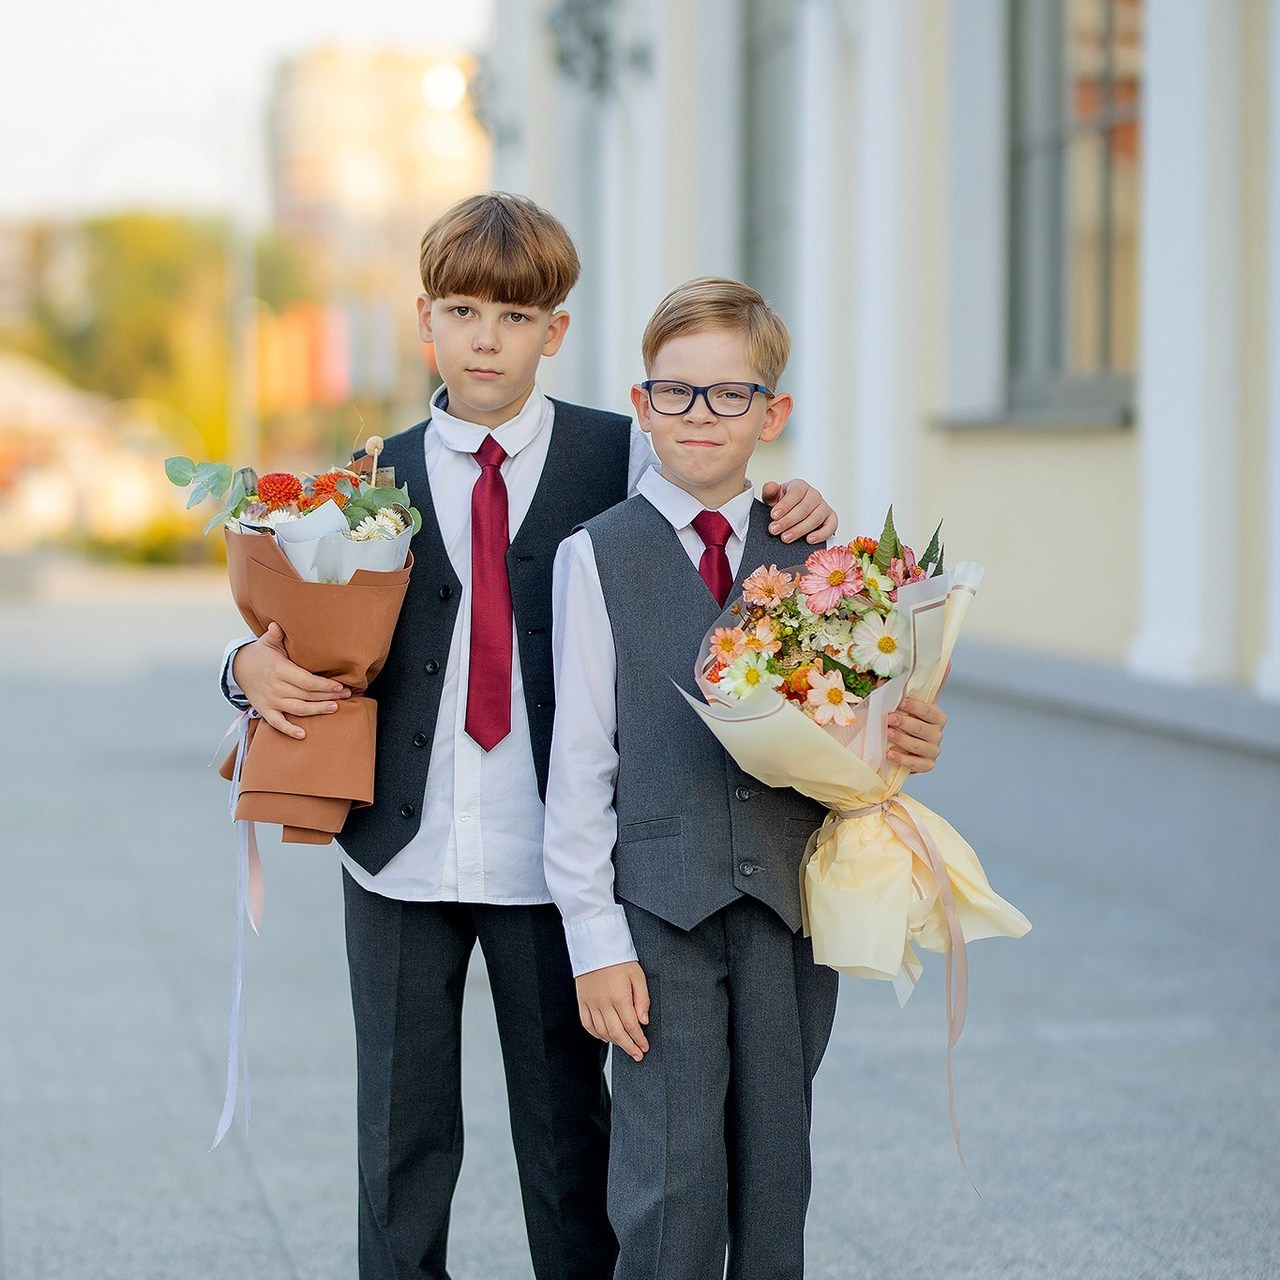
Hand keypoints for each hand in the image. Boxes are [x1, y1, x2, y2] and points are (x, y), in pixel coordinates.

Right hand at [231, 622, 349, 739]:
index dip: (324, 685)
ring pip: (297, 709)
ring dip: (317, 710)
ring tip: (334, 708)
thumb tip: (276, 625)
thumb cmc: (260, 653)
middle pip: (306, 695)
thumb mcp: (267, 642)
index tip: (339, 686)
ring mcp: (270, 701)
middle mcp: (276, 687)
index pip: (306, 681)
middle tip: (346, 695)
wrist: (239, 668)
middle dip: (328, 696)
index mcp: (280, 670)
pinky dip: (289, 730)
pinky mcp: (265, 710)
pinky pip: (277, 723)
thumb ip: (275, 635)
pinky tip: (303, 734)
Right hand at [575, 962, 650, 1061]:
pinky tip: (605, 1037)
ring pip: (602, 1031)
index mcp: (619, 996)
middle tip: (637, 1054)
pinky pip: (587, 1024)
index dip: (639, 1040)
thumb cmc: (619, 959)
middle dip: (628, 1047)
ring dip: (614, 1042)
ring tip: (625, 1045)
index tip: (644, 1047)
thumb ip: (642, 999)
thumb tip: (644, 1021)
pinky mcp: (582, 1001)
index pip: (631, 1026)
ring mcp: (590, 1003)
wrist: (596, 944)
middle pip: (616, 1033)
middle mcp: (603, 1002)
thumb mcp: (638, 975)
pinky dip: (597, 1034)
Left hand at [760, 479, 837, 544]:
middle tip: (775, 530)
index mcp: (800, 486)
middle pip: (804, 508)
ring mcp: (824, 507)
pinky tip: (809, 540)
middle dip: (788, 520)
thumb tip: (770, 487)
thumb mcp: (773, 497)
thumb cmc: (784, 505)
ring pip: (815, 518)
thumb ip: (770, 491)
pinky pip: (831, 526)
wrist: (793, 513)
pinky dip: (821, 534)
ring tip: (786, 538)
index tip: (773, 516)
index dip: (784, 505)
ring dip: (800, 530)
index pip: (795, 493)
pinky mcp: (831, 519)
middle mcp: (814, 495)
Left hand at [887, 695, 946, 772]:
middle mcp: (937, 734)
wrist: (899, 746)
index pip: (928, 711)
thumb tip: (928, 672)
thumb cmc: (902, 723)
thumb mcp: (905, 708)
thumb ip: (910, 694)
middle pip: (922, 728)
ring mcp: (933, 750)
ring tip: (887, 734)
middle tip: (889, 718)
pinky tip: (890, 754)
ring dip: (902, 739)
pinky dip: (902, 759)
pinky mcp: (926, 765)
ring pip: (918, 745)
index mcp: (937, 717)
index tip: (900, 702)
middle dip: (904, 722)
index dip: (914, 706)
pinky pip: (916, 764)